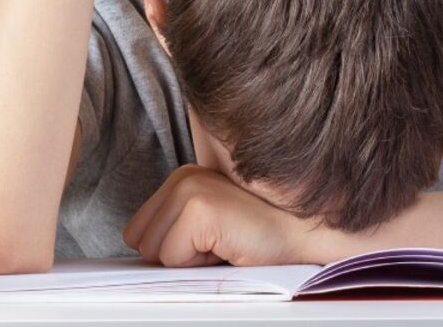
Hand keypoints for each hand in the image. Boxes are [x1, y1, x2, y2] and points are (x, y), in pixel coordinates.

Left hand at [122, 165, 330, 267]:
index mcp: (181, 179)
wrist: (305, 235)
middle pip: (140, 241)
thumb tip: (141, 255)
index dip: (171, 249)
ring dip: (189, 260)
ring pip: (153, 251)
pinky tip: (229, 246)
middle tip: (219, 244)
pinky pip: (172, 258)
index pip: (137, 231)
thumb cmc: (260, 238)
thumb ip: (176, 230)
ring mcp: (189, 189)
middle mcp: (181, 177)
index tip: (209, 243)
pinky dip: (199, 264)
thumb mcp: (209, 227)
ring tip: (225, 243)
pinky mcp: (198, 209)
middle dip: (177, 255)